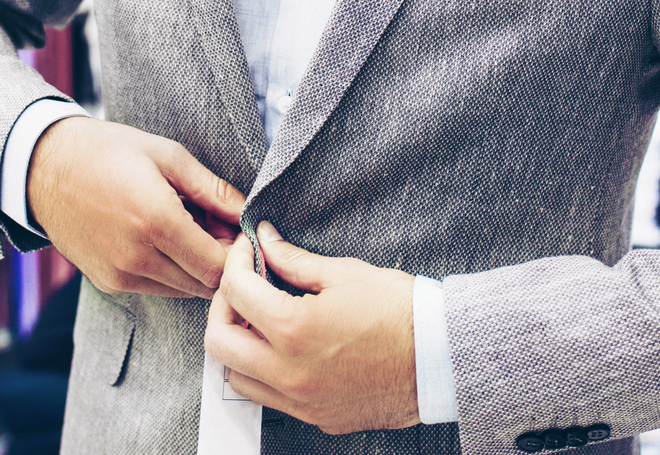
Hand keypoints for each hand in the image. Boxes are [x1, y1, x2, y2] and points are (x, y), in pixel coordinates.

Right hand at [26, 116, 243, 298]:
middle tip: (214, 227)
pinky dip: (169, 271)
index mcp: (155, 220)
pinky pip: (156, 288)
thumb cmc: (108, 152)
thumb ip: (212, 189)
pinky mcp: (108, 283)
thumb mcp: (167, 155)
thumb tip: (248, 212)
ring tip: (184, 228)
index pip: (218, 266)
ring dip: (194, 267)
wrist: (44, 168)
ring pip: (182, 290)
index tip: (238, 231)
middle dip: (218, 261)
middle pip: (204, 284)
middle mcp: (137, 257)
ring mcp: (120, 275)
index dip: (236, 253)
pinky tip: (160, 239)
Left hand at [204, 222, 418, 434]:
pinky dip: (266, 372)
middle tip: (241, 287)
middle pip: (218, 342)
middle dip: (222, 306)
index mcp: (293, 328)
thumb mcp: (345, 273)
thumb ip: (295, 260)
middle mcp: (289, 371)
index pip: (235, 291)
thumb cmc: (400, 312)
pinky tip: (285, 349)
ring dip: (238, 346)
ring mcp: (302, 400)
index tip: (247, 250)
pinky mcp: (317, 417)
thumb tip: (266, 241)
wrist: (441, 358)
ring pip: (237, 377)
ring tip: (259, 322)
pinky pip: (271, 398)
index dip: (236, 261)